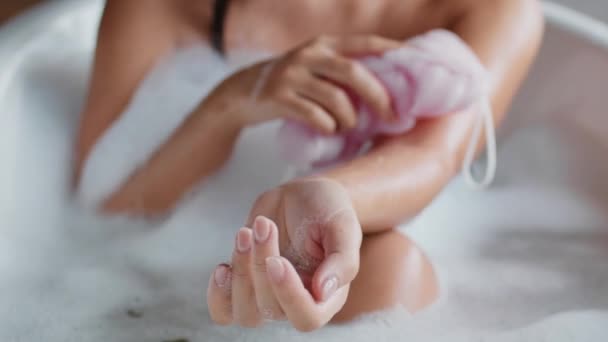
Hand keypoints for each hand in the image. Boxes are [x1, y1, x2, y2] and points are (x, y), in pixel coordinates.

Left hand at [207, 178, 361, 330]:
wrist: (302, 195)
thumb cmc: (327, 210)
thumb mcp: (343, 226)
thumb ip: (342, 260)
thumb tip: (324, 291)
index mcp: (327, 296)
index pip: (307, 318)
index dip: (288, 295)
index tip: (278, 260)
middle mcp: (296, 302)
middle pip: (271, 310)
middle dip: (261, 266)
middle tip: (265, 225)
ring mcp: (267, 295)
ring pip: (245, 312)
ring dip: (241, 272)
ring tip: (246, 233)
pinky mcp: (245, 284)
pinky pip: (224, 311)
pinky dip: (218, 294)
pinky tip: (223, 266)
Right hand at [210, 35, 398, 132]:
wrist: (242, 93)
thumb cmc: (290, 83)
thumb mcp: (314, 65)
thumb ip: (341, 69)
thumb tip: (385, 88)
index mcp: (323, 44)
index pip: (363, 43)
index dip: (390, 51)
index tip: (413, 62)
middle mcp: (309, 55)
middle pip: (353, 72)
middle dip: (378, 96)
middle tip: (392, 115)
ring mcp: (292, 75)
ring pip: (336, 99)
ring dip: (349, 118)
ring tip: (348, 126)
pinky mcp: (278, 97)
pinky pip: (315, 116)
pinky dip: (328, 126)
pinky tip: (329, 129)